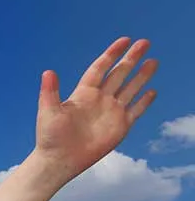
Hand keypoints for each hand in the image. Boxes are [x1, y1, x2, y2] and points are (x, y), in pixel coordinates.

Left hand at [34, 37, 158, 179]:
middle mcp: (99, 99)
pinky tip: (152, 91)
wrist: (59, 160)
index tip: (125, 40)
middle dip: (131, 59)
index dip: (112, 54)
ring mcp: (111, 112)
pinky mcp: (119, 127)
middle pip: (119, 74)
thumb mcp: (48, 111)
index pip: (100, 68)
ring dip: (142, 76)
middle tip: (145, 42)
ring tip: (153, 62)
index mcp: (84, 93)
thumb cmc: (50, 137)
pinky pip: (135, 111)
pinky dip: (144, 101)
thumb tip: (48, 72)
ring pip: (130, 89)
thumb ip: (50, 91)